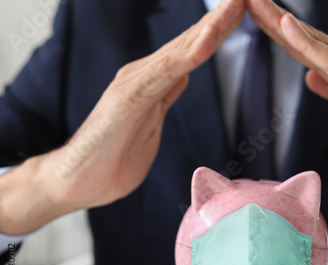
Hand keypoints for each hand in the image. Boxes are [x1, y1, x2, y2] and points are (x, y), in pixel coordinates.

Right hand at [47, 0, 245, 208]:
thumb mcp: (150, 124)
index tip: (247, 10)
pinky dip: (188, 55)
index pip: (193, 51)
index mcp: (153, 82)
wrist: (76, 180)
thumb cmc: (112, 157)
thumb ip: (164, 96)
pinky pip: (164, 74)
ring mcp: (135, 83)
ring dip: (210, 26)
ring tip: (236, 4)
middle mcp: (144, 75)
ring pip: (180, 50)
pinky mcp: (127, 98)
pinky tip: (208, 39)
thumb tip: (182, 77)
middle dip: (222, 17)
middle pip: (190, 42)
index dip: (220, 30)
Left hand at [247, 0, 327, 194]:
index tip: (249, 14)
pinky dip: (307, 45)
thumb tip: (310, 76)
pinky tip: (287, 27)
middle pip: (304, 38)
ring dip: (281, 22)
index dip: (275, 31)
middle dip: (270, 17)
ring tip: (255, 1)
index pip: (304, 49)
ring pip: (314, 43)